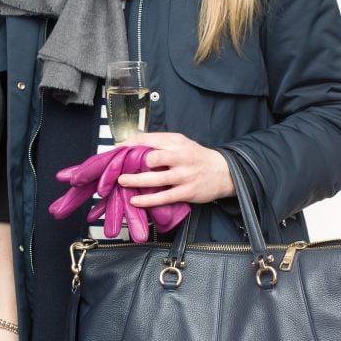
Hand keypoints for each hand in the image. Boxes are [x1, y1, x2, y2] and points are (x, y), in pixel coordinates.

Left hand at [117, 132, 233, 206]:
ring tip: (122, 181)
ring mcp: (184, 175)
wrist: (224, 172)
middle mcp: (181, 157)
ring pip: (156, 178)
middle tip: (120, 167)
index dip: (130, 144)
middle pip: (153, 157)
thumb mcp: (181, 143)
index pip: (149, 139)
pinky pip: (163, 197)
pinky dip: (147, 200)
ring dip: (135, 181)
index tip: (117, 150)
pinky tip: (135, 201)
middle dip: (135, 162)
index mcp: (177, 142)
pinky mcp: (186, 192)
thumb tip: (131, 144)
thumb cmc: (196, 157)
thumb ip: (160, 143)